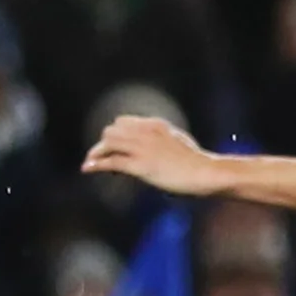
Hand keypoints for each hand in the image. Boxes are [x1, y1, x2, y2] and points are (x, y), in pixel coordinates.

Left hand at [83, 114, 221, 197]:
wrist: (208, 173)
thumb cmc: (199, 163)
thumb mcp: (179, 143)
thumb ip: (164, 140)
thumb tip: (156, 149)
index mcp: (156, 125)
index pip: (123, 122)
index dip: (116, 135)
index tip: (115, 147)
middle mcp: (146, 133)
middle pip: (111, 131)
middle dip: (104, 144)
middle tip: (102, 157)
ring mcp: (142, 149)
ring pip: (107, 143)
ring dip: (97, 153)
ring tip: (92, 163)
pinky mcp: (140, 165)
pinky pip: (111, 161)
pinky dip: (96, 164)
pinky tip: (88, 168)